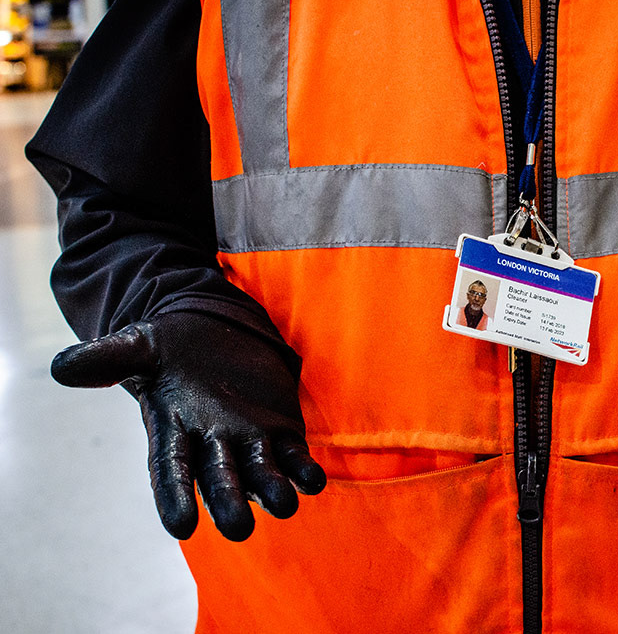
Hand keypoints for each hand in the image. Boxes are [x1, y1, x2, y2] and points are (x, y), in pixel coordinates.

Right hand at [51, 312, 325, 540]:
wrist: (216, 332)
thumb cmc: (172, 345)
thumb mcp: (139, 345)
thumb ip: (108, 358)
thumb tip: (60, 368)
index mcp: (173, 430)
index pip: (171, 470)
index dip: (175, 496)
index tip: (180, 526)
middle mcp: (213, 444)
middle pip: (220, 479)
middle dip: (229, 502)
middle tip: (239, 529)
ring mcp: (250, 441)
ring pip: (261, 473)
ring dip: (273, 490)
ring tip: (286, 504)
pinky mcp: (282, 431)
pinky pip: (294, 457)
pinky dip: (304, 470)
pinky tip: (313, 479)